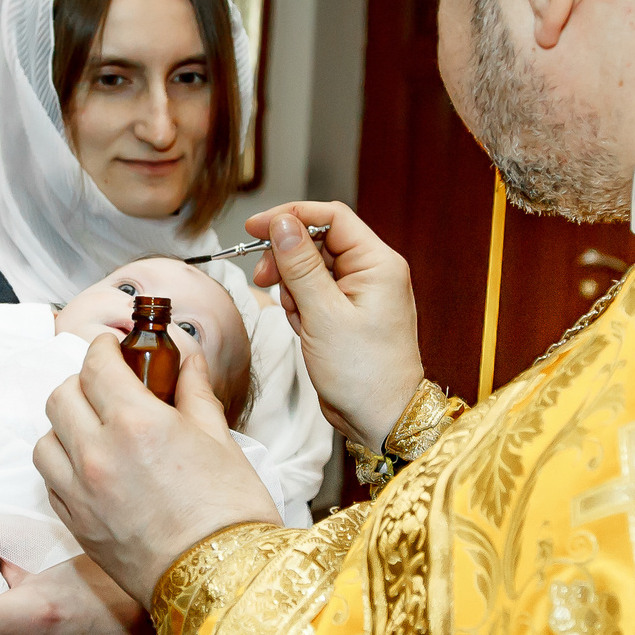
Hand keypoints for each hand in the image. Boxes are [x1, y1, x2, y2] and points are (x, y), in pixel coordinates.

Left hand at [34, 335, 282, 610]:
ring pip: (45, 439)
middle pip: (60, 395)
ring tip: (95, 430)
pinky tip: (91, 468)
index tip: (115, 349)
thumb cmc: (230, 513)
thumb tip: (187, 359)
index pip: (96, 363)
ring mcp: (81, 492)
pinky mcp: (76, 525)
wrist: (224, 583)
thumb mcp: (219, 439)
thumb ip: (193, 392)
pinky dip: (62, 466)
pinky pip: (50, 481)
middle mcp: (97, 453)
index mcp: (135, 422)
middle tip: (108, 387)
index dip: (104, 348)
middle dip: (82, 382)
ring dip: (65, 425)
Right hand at [243, 202, 425, 448]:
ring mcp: (359, 293)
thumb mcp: (324, 315)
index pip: (331, 217)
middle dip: (287, 261)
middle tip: (266, 280)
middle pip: (317, 241)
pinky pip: (313, 294)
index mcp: (378, 263)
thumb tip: (282, 223)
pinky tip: (306, 331)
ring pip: (310, 269)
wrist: (379, 418)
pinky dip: (300, 308)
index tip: (255, 227)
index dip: (290, 216)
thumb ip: (300, 265)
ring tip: (300, 321)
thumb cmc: (364, 373)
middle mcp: (372, 272)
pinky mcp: (346, 312)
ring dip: (293, 291)